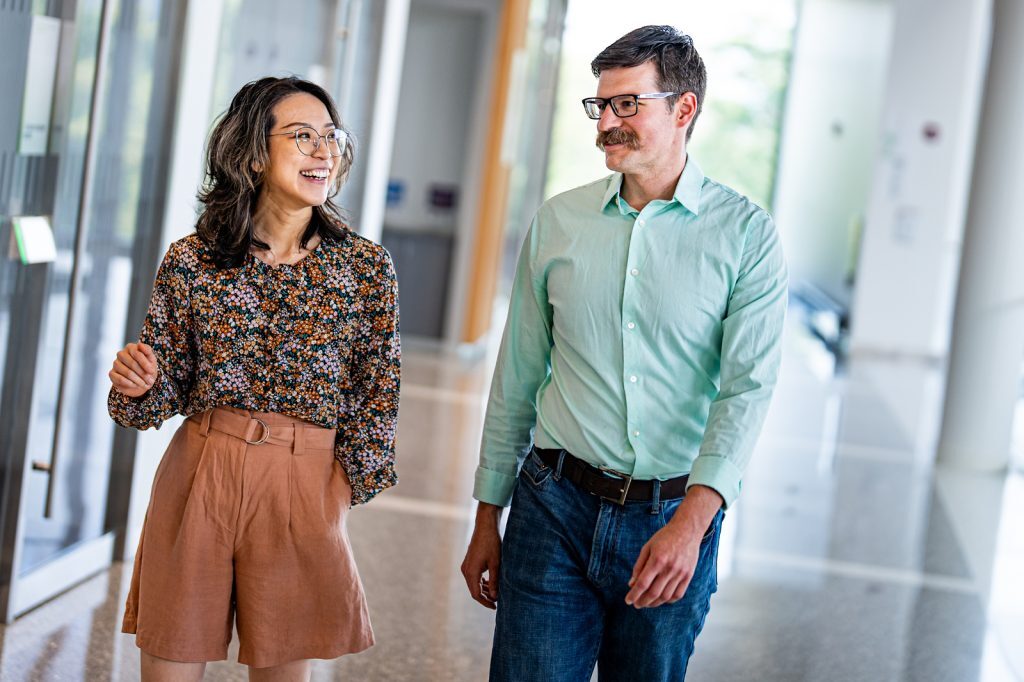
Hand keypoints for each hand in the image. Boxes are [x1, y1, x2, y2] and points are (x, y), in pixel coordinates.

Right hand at [108, 342, 157, 397]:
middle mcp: (121, 354)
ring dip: (138, 380)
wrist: (142, 381)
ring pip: (127, 372)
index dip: (145, 364)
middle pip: (132, 363)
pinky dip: (129, 383)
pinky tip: (135, 385)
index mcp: (130, 347)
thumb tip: (139, 344)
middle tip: (150, 381)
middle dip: (143, 374)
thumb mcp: (151, 359)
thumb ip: (147, 351)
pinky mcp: (112, 373)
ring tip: (144, 384)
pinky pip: (120, 379)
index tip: (152, 371)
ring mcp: (115, 363)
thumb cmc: (147, 368)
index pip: (137, 354)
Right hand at [460, 502, 502, 608]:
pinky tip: (492, 583)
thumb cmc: (491, 544)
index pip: (476, 594)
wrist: (485, 527)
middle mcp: (466, 570)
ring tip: (497, 593)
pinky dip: (482, 582)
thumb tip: (494, 597)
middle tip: (498, 601)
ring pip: (474, 584)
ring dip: (484, 589)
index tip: (495, 607)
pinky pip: (474, 577)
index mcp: (471, 572)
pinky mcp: (469, 562)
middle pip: (474, 590)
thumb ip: (495, 581)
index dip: (486, 602)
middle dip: (486, 597)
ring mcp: (466, 566)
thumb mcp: (496, 564)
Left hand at [625, 485, 721, 607]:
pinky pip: (678, 594)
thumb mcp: (648, 547)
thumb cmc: (665, 537)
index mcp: (657, 560)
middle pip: (654, 593)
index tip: (628, 600)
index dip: (634, 594)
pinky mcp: (688, 576)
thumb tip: (632, 583)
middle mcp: (669, 568)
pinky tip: (661, 599)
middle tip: (636, 604)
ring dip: (654, 603)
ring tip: (647, 603)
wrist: (687, 530)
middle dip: (643, 601)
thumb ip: (639, 566)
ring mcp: (680, 573)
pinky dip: (668, 600)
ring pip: (666, 596)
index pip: (643, 583)